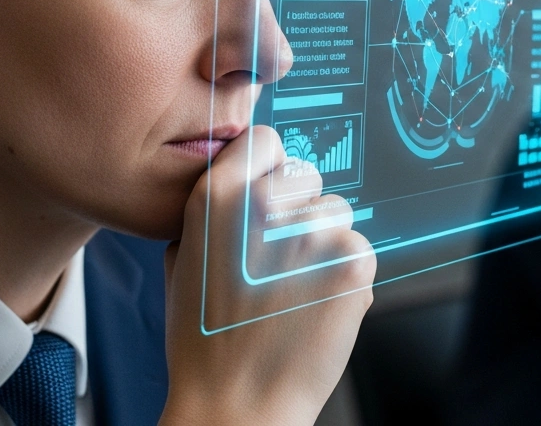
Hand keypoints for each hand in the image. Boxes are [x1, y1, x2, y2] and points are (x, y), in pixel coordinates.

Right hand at [159, 126, 376, 424]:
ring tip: (294, 291)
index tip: (265, 197)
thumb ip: (211, 210)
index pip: (265, 140)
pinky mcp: (352, 260)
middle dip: (297, 210)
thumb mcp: (181, 260)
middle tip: (277, 261)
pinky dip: (346, 275)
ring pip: (336, 212)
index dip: (267, 169)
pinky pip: (359, 247)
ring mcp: (313, 231)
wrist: (236, 404)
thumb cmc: (204, 341)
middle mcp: (266, 205)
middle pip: (306, 174)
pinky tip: (316, 306)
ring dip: (323, 243)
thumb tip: (243, 178)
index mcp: (217, 197)